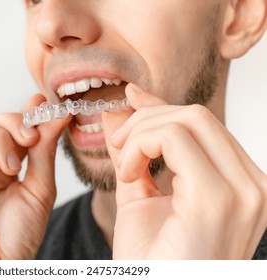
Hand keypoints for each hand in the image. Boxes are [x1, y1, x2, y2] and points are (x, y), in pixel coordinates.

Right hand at [0, 94, 69, 258]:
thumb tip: (59, 115)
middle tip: (30, 140)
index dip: (27, 112)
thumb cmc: (18, 235)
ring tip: (9, 168)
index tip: (42, 102)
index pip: (14, 128)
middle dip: (14, 123)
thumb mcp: (39, 189)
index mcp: (7, 164)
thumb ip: (45, 151)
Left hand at [102, 84, 266, 258]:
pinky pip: (174, 139)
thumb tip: (124, 106)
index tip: (132, 97)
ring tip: (123, 164)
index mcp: (239, 185)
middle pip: (196, 117)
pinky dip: (141, 147)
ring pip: (187, 120)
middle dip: (147, 119)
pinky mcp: (218, 198)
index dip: (162, 106)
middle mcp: (251, 186)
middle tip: (118, 143)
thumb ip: (136, 151)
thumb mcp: (140, 194)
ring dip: (141, 133)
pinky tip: (128, 174)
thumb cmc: (151, 259)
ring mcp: (242, 192)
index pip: (202, 127)